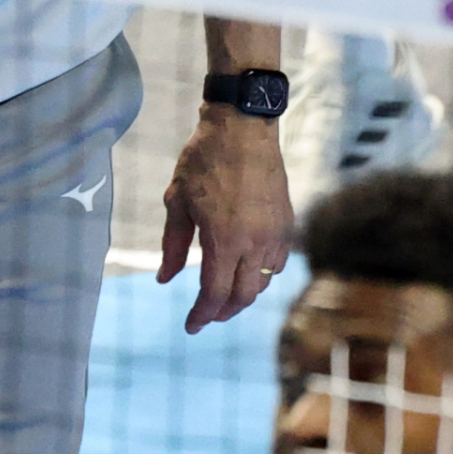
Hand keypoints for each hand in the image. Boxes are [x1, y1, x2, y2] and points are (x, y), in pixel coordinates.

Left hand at [158, 106, 292, 334]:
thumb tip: (165, 279)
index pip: (214, 295)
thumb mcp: (178, 200)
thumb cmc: (203, 160)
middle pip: (242, 297)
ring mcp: (275, 235)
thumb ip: (172, 244)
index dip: (201, 316)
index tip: (190, 326)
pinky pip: (277, 264)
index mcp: (224, 240)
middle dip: (222, 312)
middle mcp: (254, 244)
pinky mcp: (287, 225)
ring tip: (223, 293)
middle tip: (206, 315)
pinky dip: (262, 275)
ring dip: (242, 295)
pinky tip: (247, 268)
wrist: (243, 127)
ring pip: (262, 284)